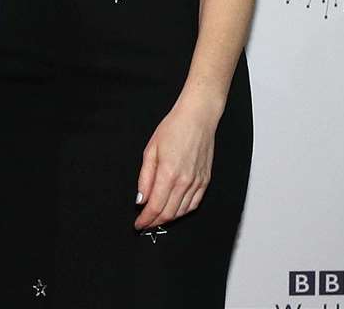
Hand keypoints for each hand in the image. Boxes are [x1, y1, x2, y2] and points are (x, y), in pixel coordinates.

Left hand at [135, 93, 219, 228]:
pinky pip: (194, 204)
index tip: (138, 224)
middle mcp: (185, 182)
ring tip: (156, 219)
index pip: (155, 206)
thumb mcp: (150, 150)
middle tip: (144, 224)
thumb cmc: (172, 130)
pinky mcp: (205, 181)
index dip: (146, 219)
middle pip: (169, 212)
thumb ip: (145, 178)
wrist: (197, 119)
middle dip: (154, 222)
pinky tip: (174, 211)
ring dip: (168, 218)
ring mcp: (198, 182)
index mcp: (169, 174)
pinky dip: (183, 212)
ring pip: (182, 211)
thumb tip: (140, 200)